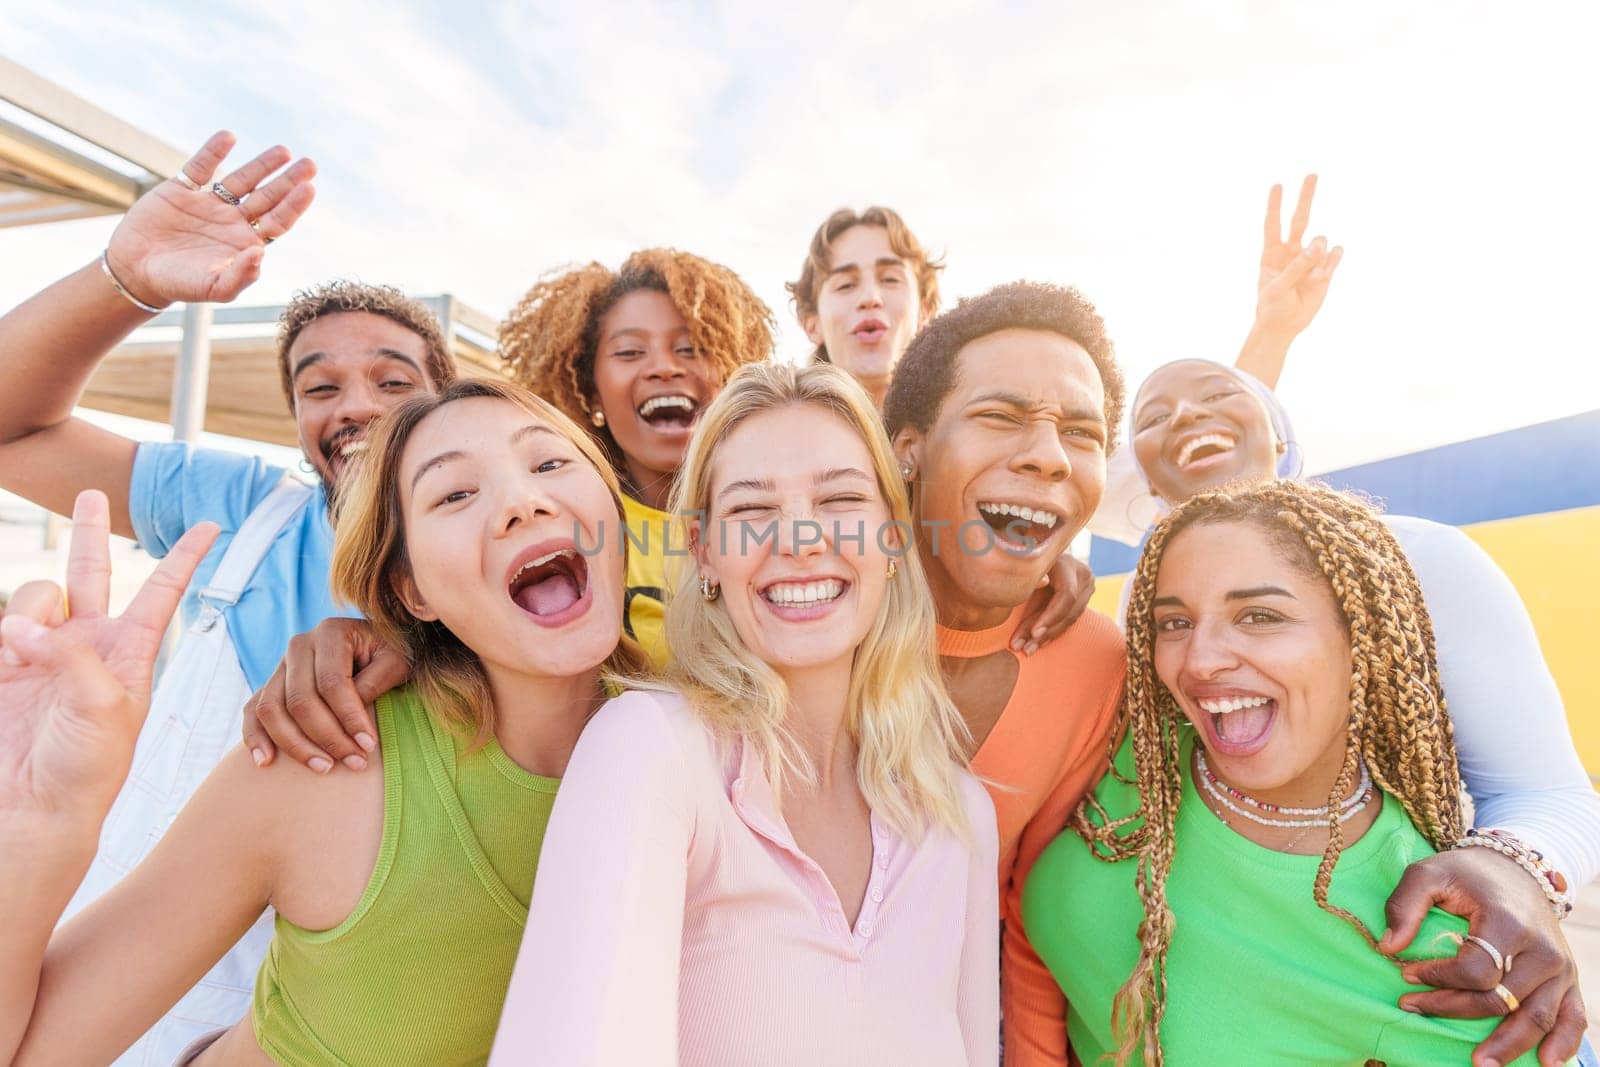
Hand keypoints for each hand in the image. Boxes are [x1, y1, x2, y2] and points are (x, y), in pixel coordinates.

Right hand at [0, 491, 216, 826]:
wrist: (36, 808)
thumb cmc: (87, 768)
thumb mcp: (105, 707)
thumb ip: (72, 656)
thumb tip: (23, 630)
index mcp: (131, 652)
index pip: (163, 592)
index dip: (185, 557)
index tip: (214, 524)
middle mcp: (90, 644)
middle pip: (92, 572)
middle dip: (88, 532)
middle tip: (89, 493)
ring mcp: (45, 652)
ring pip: (38, 594)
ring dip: (31, 611)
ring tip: (22, 654)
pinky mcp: (7, 666)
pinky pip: (3, 625)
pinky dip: (4, 636)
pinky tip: (7, 665)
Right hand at [104, 131, 316, 308]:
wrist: (136, 272)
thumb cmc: (180, 285)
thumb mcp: (215, 288)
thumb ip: (241, 275)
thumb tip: (260, 252)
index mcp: (245, 242)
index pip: (278, 221)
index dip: (294, 205)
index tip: (309, 188)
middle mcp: (232, 221)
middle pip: (267, 197)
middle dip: (288, 180)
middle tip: (309, 164)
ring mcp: (209, 204)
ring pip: (241, 179)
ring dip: (262, 165)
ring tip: (283, 151)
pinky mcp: (182, 190)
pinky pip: (201, 167)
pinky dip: (213, 152)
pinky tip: (228, 137)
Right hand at [241, 618, 409, 772]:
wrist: (375, 645)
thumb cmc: (390, 654)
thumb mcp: (396, 660)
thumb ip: (377, 681)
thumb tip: (351, 714)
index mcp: (330, 632)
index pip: (332, 683)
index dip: (349, 717)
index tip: (368, 745)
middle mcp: (299, 645)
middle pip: (300, 700)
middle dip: (327, 737)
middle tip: (355, 762)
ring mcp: (281, 665)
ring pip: (272, 709)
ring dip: (295, 745)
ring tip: (324, 768)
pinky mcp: (272, 684)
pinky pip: (253, 711)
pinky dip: (255, 737)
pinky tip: (265, 762)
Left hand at [1010, 555, 1095, 655]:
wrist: (1037, 551)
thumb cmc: (1024, 558)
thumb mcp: (1026, 565)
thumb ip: (1032, 576)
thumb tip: (1042, 583)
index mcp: (1069, 563)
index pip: (1066, 595)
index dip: (1050, 616)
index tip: (1034, 633)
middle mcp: (1083, 575)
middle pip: (1068, 611)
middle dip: (1045, 632)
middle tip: (1024, 647)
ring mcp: (1086, 588)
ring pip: (1069, 619)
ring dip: (1047, 636)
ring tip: (1027, 649)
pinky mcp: (1083, 598)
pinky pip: (1069, 620)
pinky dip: (1052, 633)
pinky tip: (1038, 644)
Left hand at [1253, 175, 1343, 341]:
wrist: (1285, 326)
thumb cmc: (1272, 306)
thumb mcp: (1277, 288)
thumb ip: (1296, 266)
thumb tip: (1317, 245)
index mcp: (1271, 253)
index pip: (1273, 224)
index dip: (1275, 205)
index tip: (1277, 186)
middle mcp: (1291, 251)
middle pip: (1300, 218)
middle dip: (1306, 197)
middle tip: (1312, 174)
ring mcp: (1309, 259)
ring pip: (1320, 240)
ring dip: (1318, 255)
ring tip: (1310, 277)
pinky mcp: (1325, 268)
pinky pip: (1334, 254)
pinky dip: (1331, 262)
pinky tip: (1322, 276)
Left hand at [1383, 847, 1586, 1066]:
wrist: (1516, 870)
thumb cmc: (1467, 874)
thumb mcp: (1429, 872)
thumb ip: (1404, 904)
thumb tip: (1389, 948)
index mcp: (1508, 922)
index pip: (1474, 969)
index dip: (1437, 978)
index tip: (1407, 974)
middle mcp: (1541, 948)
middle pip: (1498, 998)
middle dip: (1453, 1010)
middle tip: (1413, 1009)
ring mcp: (1560, 967)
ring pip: (1534, 1016)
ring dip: (1507, 1045)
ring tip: (1478, 1064)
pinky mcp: (1569, 979)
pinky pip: (1573, 1017)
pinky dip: (1563, 1043)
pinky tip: (1546, 1064)